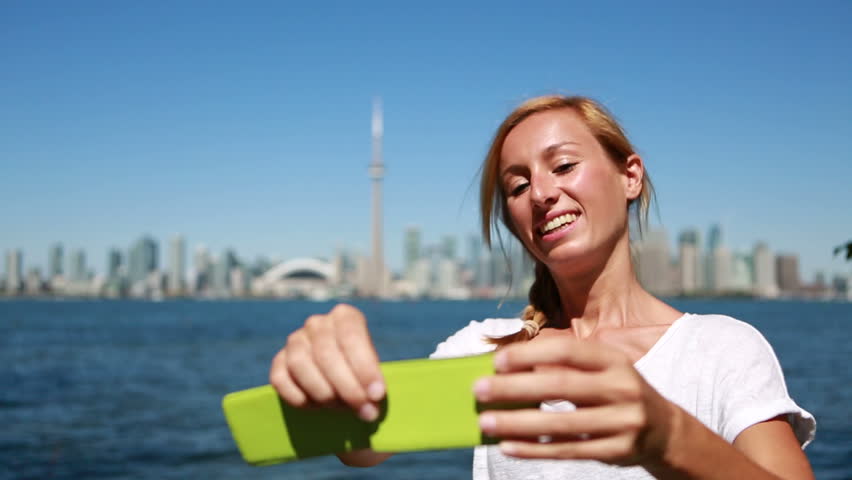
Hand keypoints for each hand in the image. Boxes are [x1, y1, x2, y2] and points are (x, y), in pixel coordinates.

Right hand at [269, 303, 385, 421]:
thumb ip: (374, 382)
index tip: (376, 394)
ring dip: (322, 392)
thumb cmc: (363, 374)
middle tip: (363, 410)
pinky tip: (317, 407)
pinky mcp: (279, 362)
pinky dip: (299, 398)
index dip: (364, 367)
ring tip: (340, 407)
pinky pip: (280, 379)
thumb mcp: (375, 371)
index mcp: (345, 316)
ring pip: (300, 364)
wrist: (341, 383)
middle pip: (325, 353)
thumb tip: (373, 397)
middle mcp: (317, 324)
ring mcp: (295, 341)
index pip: (351, 336)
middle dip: (347, 387)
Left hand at [473, 333, 675, 467]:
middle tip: (479, 390)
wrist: (666, 431)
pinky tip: (508, 446)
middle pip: (560, 386)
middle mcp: (622, 387)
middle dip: (515, 388)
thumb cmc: (617, 392)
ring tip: (486, 422)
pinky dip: (535, 449)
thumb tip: (512, 367)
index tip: (497, 362)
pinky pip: (568, 451)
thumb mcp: (601, 371)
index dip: (530, 355)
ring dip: (517, 423)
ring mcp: (623, 421)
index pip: (567, 351)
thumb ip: (564, 366)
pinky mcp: (618, 451)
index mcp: (613, 360)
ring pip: (561, 424)